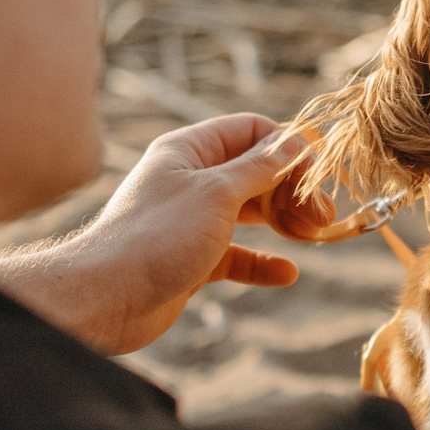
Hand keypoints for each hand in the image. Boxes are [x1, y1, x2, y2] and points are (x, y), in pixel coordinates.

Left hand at [0, 114, 306, 353]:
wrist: (106, 298)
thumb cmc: (157, 236)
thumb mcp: (217, 193)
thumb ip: (259, 168)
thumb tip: (295, 143)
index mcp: (189, 150)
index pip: (251, 131)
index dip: (287, 147)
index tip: (319, 173)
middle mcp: (190, 180)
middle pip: (255, 172)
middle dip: (292, 189)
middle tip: (322, 216)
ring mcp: (192, 220)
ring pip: (249, 213)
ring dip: (284, 221)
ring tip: (314, 235)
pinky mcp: (192, 258)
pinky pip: (237, 254)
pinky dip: (262, 261)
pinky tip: (286, 272)